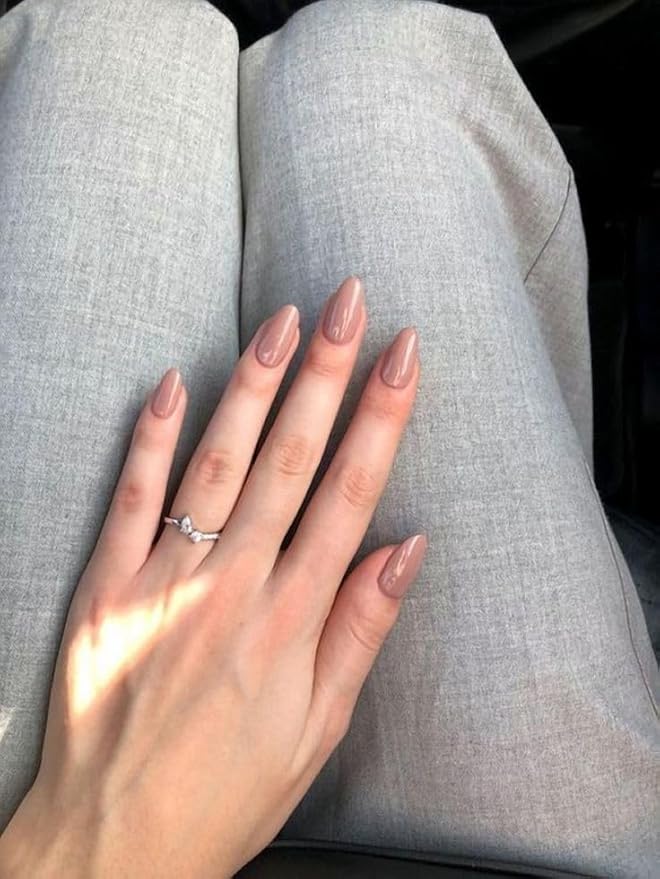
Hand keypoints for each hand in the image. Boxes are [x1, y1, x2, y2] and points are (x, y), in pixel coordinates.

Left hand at [0, 276, 427, 877]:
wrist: (113, 843)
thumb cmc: (227, 791)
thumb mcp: (319, 729)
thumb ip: (359, 631)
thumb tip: (406, 547)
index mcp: (290, 620)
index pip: (349, 495)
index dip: (381, 419)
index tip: (403, 357)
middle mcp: (231, 587)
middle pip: (288, 460)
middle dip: (324, 374)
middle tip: (347, 303)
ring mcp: (163, 581)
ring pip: (216, 464)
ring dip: (251, 387)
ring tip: (280, 320)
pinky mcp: (105, 588)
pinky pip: (129, 499)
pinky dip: (150, 439)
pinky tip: (173, 383)